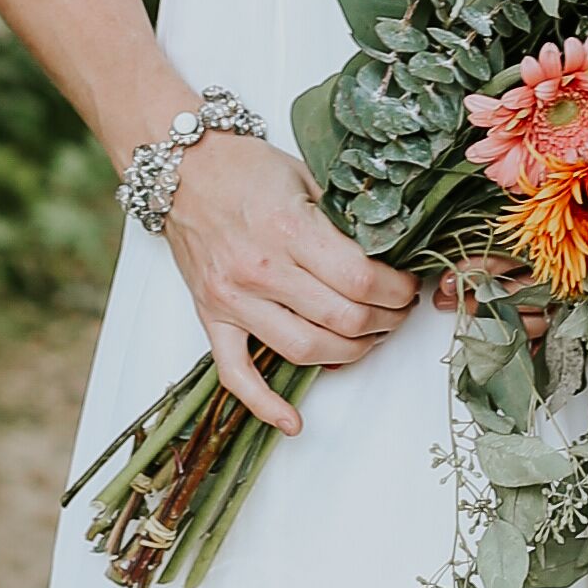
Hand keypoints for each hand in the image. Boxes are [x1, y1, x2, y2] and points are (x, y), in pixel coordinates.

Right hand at [164, 131, 419, 437]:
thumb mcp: (305, 177)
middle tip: (397, 311)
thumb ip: (344, 218)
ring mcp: (233, 299)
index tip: (407, 287)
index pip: (359, 280)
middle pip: (342, 319)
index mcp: (287, 230)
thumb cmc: (244, 167)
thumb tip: (391, 251)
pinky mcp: (211, 317)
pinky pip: (236, 374)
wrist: (180, 166)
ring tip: (369, 338)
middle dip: (384, 321)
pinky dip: (264, 404)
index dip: (396, 291)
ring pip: (305, 350)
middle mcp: (259, 271)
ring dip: (350, 353)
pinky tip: (293, 421)